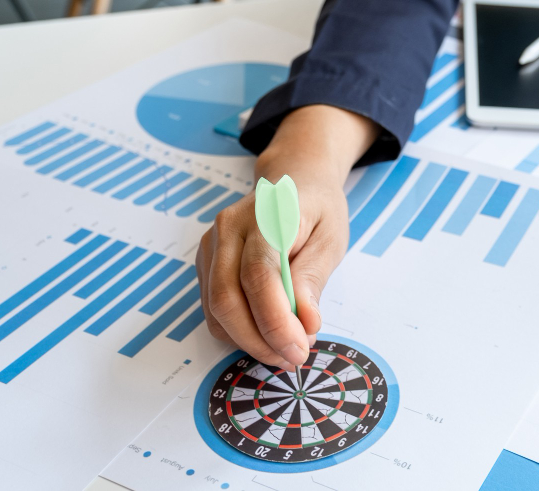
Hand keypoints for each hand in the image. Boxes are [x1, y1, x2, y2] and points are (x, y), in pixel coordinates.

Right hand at [196, 106, 377, 369]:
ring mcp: (211, 245)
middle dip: (261, 340)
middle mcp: (228, 229)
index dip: (276, 320)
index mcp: (264, 216)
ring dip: (250, 340)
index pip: (259, 275)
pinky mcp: (206, 262)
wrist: (294, 180)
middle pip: (228, 298)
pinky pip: (214, 308)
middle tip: (294, 358)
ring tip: (287, 347)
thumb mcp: (331, 238)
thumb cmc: (318, 208)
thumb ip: (313, 279)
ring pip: (216, 309)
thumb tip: (305, 324)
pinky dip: (239, 330)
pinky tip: (267, 332)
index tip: (300, 349)